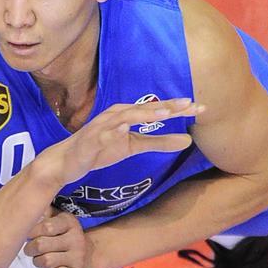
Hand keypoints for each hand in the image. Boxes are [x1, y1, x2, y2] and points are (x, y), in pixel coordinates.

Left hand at [24, 209, 92, 267]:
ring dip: (37, 262)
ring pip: (45, 261)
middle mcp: (76, 238)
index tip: (28, 235)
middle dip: (30, 249)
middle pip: (40, 245)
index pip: (45, 227)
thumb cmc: (63, 237)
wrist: (88, 258)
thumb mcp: (57, 220)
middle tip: (30, 249)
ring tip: (40, 259)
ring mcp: (78, 256)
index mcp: (69, 222)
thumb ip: (43, 211)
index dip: (31, 232)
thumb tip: (26, 199)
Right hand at [38, 98, 203, 188]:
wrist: (67, 162)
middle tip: (189, 105)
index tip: (200, 108)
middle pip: (145, 108)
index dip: (178, 108)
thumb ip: (159, 143)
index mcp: (127, 114)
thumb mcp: (133, 147)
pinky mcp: (90, 140)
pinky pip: (103, 134)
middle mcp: (116, 114)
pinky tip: (126, 127)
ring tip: (165, 113)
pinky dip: (114, 130)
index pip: (156, 109)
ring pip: (126, 117)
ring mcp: (102, 126)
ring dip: (145, 113)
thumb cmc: (100, 150)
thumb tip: (188, 141)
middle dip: (167, 107)